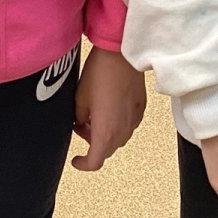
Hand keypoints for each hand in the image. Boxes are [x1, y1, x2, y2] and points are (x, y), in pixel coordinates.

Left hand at [72, 47, 145, 171]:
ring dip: (106, 134)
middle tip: (81, 126)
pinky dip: (117, 123)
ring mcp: (134, 119)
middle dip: (92, 144)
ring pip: (119, 138)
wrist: (121, 53)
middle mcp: (122, 130)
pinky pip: (128, 124)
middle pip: (107, 150)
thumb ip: (80, 117)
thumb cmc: (99, 73)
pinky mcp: (140, 108)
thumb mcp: (80, 98)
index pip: (95, 161)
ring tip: (95, 115)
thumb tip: (81, 122)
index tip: (76, 159)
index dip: (83, 164)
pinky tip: (109, 107)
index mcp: (105, 132)